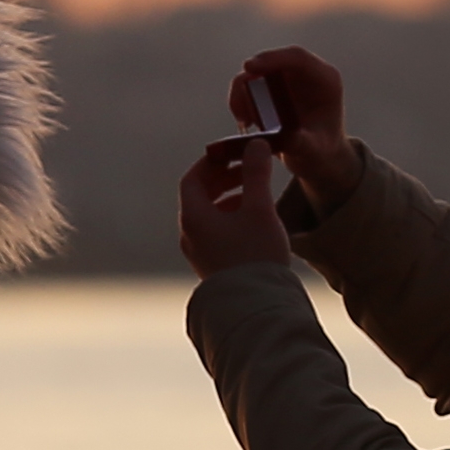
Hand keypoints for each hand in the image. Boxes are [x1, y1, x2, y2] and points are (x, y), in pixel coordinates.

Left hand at [173, 133, 293, 281]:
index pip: (192, 179)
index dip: (211, 162)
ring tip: (254, 194)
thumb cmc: (255, 255)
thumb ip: (256, 174)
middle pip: (199, 198)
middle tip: (246, 169)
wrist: (255, 305)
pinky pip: (215, 234)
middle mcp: (190, 235)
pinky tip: (253, 222)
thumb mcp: (259, 209)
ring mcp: (199, 254)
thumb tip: (255, 144)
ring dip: (228, 199)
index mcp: (194, 218)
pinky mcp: (212, 267)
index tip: (232, 153)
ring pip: (208, 216)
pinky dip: (230, 219)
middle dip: (222, 179)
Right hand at [227, 43, 362, 215]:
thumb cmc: (321, 152)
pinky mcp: (272, 86)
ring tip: (245, 123)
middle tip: (239, 109)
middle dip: (250, 81)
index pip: (298, 58)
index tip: (248, 68)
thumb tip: (284, 137)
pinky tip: (246, 123)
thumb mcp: (314, 151)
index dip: (272, 58)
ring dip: (243, 94)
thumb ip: (301, 143)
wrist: (316, 158)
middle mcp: (306, 74)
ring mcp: (287, 78)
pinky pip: (249, 86)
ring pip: (256, 73)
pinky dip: (242, 101)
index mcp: (326, 80)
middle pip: (272, 62)